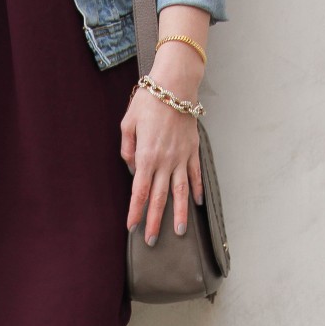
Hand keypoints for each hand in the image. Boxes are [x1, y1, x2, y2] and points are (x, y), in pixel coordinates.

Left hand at [120, 42, 204, 245]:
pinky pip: (195, 174)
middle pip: (159, 198)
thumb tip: (132, 170)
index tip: (132, 227)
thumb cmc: (148, 102)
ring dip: (180, 214)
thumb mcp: (127, 124)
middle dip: (155, 222)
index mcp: (146, 157)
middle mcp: (165, 161)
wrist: (175, 84)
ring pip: (181, 192)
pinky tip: (196, 203)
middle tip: (152, 241)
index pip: (139, 192)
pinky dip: (196, 190)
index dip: (136, 212)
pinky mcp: (193, 150)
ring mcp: (182, 157)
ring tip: (180, 232)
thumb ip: (127, 150)